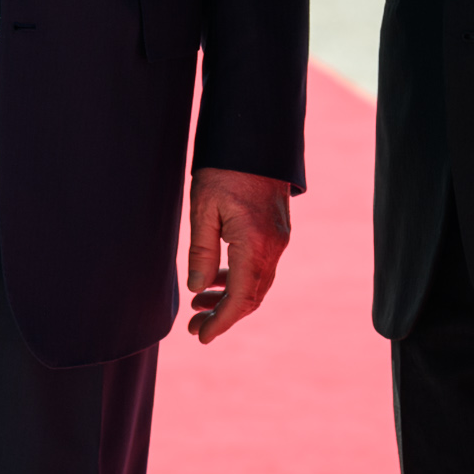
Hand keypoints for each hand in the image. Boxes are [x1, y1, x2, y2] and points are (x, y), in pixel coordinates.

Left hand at [184, 167, 290, 344]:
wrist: (256, 136)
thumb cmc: (225, 169)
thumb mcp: (203, 209)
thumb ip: (201, 252)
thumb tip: (198, 288)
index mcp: (255, 245)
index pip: (241, 299)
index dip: (221, 323)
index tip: (202, 337)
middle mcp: (274, 246)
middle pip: (252, 297)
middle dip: (224, 316)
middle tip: (194, 327)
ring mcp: (279, 239)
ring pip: (257, 283)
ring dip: (230, 298)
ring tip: (199, 304)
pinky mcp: (277, 230)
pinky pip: (260, 266)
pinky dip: (240, 279)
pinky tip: (217, 280)